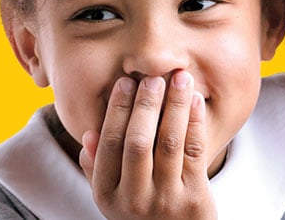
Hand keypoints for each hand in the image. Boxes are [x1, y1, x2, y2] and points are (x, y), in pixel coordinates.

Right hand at [79, 71, 216, 218]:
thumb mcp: (112, 196)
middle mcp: (134, 200)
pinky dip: (195, 122)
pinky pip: (195, 152)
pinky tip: (195, 100)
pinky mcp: (195, 199)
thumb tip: (89, 134)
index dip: (117, 110)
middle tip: (152, 78)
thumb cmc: (141, 211)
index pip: (109, 144)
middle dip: (145, 105)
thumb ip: (97, 167)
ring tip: (180, 77)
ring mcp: (166, 200)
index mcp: (107, 195)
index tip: (126, 81)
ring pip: (169, 143)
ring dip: (175, 105)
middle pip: (137, 142)